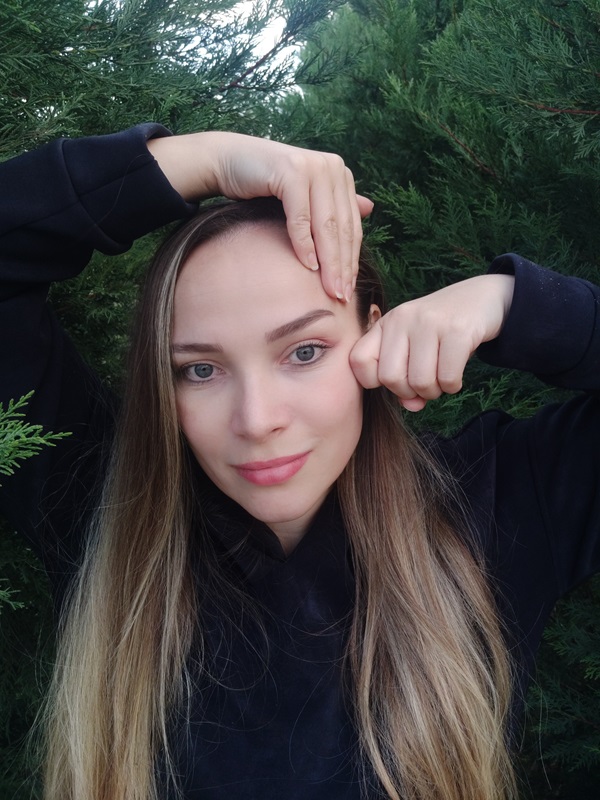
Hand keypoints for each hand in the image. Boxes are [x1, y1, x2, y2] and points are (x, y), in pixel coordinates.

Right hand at [147, 131, 372, 302]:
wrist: (229, 161)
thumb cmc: (266, 183)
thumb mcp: (305, 195)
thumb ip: (335, 203)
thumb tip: (370, 209)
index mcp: (340, 174)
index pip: (351, 226)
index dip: (351, 261)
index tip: (349, 290)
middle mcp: (332, 167)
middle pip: (342, 228)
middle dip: (342, 267)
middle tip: (342, 296)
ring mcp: (313, 167)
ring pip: (326, 225)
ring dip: (329, 261)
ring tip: (330, 289)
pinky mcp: (292, 172)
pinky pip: (301, 218)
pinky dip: (304, 244)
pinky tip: (307, 266)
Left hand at [350, 274, 514, 410]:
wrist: (483, 297)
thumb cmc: (442, 331)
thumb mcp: (416, 348)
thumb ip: (405, 380)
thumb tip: (411, 406)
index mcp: (386, 323)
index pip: (358, 361)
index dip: (375, 381)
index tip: (397, 378)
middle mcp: (402, 319)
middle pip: (390, 378)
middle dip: (409, 391)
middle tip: (425, 383)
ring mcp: (429, 322)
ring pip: (420, 382)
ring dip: (434, 391)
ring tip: (442, 378)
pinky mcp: (457, 330)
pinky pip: (447, 378)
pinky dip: (453, 386)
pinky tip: (457, 376)